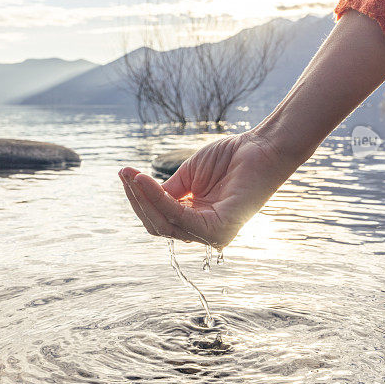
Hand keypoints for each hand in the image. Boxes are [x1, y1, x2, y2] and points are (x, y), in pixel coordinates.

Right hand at [118, 130, 292, 248]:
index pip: (159, 219)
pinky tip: (145, 181)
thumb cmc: (229, 159)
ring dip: (143, 199)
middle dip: (137, 200)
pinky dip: (158, 199)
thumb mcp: (189, 176)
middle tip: (124, 173)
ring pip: (164, 224)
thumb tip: (141, 196)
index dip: (139, 199)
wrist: (261, 148)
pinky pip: (179, 217)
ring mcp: (212, 235)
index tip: (126, 174)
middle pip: (157, 225)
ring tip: (132, 175)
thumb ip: (166, 192)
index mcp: (196, 220)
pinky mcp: (219, 230)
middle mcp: (203, 232)